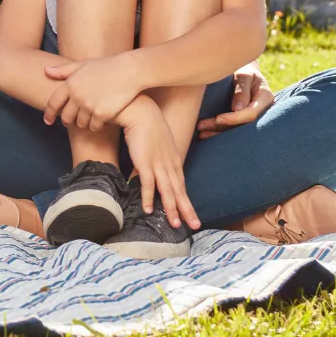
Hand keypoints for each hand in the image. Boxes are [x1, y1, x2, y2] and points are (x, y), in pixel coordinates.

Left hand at [42, 55, 141, 130]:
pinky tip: (100, 120)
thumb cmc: (106, 66)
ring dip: (83, 123)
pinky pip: (94, 127)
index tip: (47, 121)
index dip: (49, 113)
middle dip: (67, 121)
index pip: (54, 102)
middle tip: (71, 122)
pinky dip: (96, 126)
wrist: (129, 71)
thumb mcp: (83, 65)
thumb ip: (63, 70)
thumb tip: (45, 70)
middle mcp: (78, 96)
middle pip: (66, 117)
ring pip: (80, 124)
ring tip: (88, 118)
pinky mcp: (102, 114)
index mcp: (71, 83)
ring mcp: (90, 106)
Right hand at [119, 96, 200, 229]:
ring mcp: (158, 164)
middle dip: (186, 210)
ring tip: (175, 225)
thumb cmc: (147, 123)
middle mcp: (169, 164)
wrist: (140, 110)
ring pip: (167, 191)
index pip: (181, 184)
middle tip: (194, 226)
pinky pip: (148, 183)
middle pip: (179, 190)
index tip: (191, 214)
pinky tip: (148, 210)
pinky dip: (149, 197)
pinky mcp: (144, 162)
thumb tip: (156, 164)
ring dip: (171, 209)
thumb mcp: (159, 141)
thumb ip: (160, 154)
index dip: (186, 200)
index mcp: (173, 159)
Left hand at [196, 66, 274, 138]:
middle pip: (243, 125)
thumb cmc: (243, 68)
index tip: (218, 119)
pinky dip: (218, 130)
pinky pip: (232, 126)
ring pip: (236, 129)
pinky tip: (204, 133)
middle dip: (222, 129)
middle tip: (202, 130)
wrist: (243, 67)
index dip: (234, 118)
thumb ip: (241, 89)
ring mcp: (253, 114)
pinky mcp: (243, 116)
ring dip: (217, 132)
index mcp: (265, 98)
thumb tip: (237, 109)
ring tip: (200, 134)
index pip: (251, 114)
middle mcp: (262, 110)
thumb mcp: (243, 74)